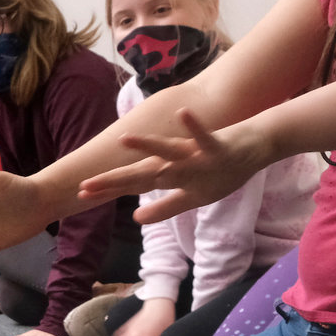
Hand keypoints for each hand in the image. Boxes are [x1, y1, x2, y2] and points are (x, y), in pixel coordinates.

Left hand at [77, 108, 273, 225]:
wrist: (255, 145)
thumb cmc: (222, 170)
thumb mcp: (193, 197)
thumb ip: (165, 207)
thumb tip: (137, 220)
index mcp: (170, 174)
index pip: (134, 185)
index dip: (109, 189)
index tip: (80, 194)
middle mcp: (177, 162)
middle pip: (142, 172)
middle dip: (116, 179)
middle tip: (85, 184)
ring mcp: (195, 153)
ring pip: (169, 150)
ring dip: (149, 144)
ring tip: (125, 139)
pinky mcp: (216, 145)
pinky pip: (205, 136)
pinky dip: (195, 127)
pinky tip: (183, 115)